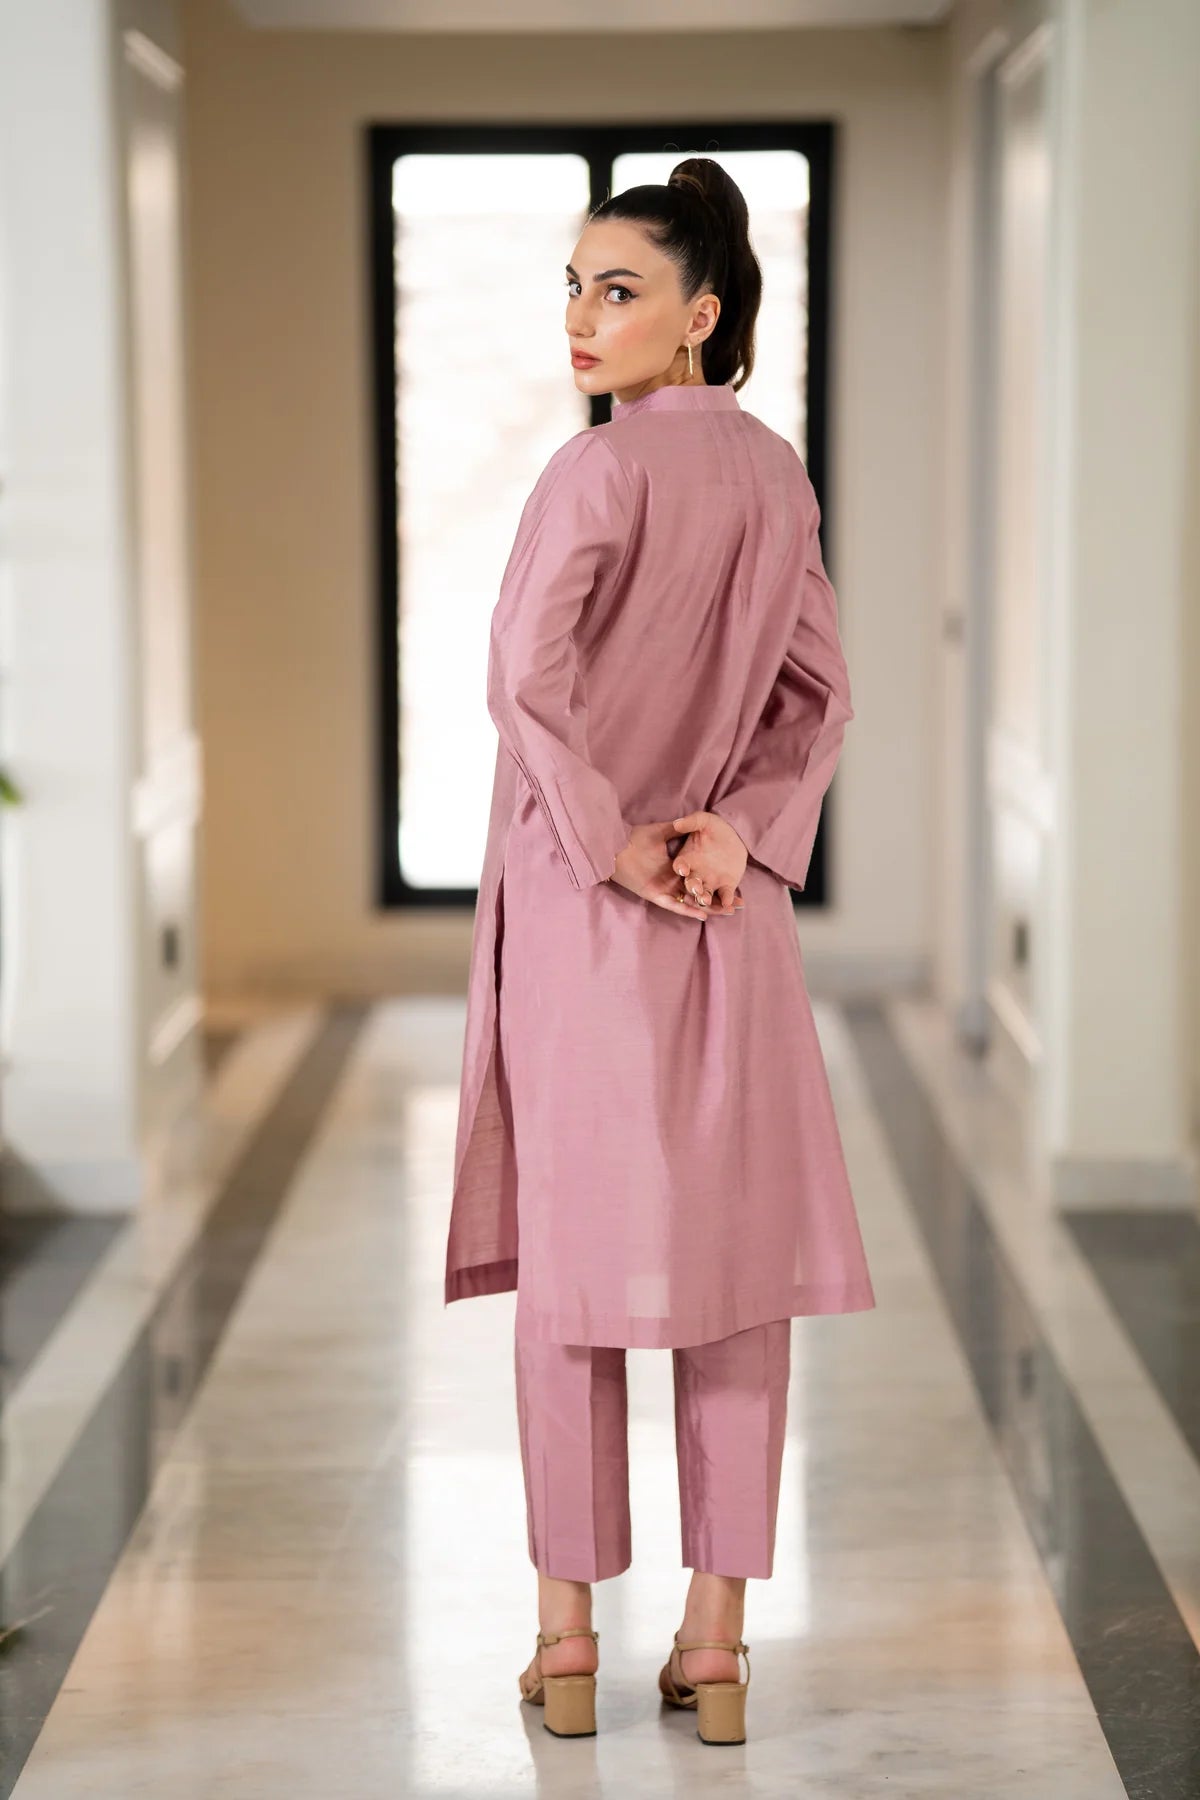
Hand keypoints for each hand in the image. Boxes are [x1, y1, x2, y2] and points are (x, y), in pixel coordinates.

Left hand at [611, 822, 743, 919]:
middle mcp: (672, 881)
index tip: (734, 882)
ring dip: (709, 907)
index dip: (716, 881)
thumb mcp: (662, 831)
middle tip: (739, 903)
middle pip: (700, 893)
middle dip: (719, 898)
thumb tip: (692, 822)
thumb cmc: (634, 838)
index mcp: (674, 869)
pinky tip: (703, 914)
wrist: (614, 846)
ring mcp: (664, 889)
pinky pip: (675, 905)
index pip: (700, 878)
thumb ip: (677, 829)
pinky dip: (688, 910)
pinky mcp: (655, 895)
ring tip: (728, 911)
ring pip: (691, 903)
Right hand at [669, 811, 747, 912]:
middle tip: (696, 890)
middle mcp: (695, 874)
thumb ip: (691, 822)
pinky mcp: (725, 886)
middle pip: (690, 885)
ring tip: (706, 901)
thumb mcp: (703, 820)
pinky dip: (725, 900)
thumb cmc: (714, 827)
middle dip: (692, 888)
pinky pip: (724, 896)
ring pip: (705, 895)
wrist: (735, 835)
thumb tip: (677, 823)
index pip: (680, 866)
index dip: (680, 868)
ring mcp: (710, 882)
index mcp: (687, 859)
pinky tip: (728, 903)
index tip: (682, 869)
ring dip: (705, 899)